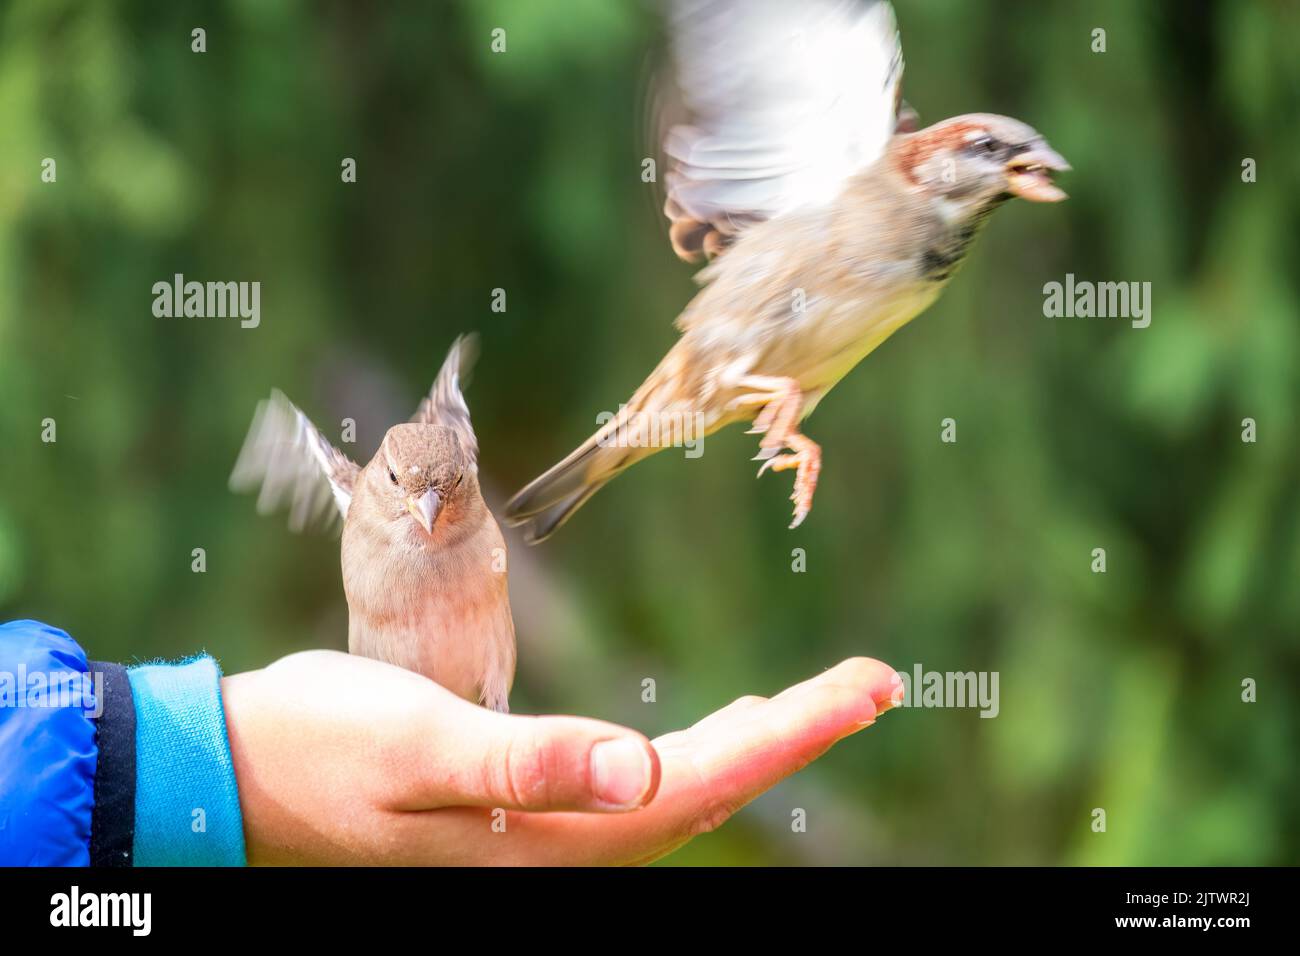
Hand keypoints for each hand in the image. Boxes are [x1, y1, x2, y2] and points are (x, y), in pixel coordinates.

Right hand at [222, 650, 897, 864]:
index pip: (705, 785)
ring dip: (756, 742)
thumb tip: (642, 776)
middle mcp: (563, 848)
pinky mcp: (525, 805)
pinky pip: (638, 786)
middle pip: (712, 790)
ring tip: (820, 702)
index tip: (872, 685)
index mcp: (551, 840)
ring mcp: (545, 833)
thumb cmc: (323, 749)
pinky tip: (714, 730)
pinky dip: (695, 751)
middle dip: (797, 732)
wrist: (246, 772)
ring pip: (682, 791)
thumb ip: (528, 763)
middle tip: (877, 680)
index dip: (795, 734)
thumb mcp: (417, 747)